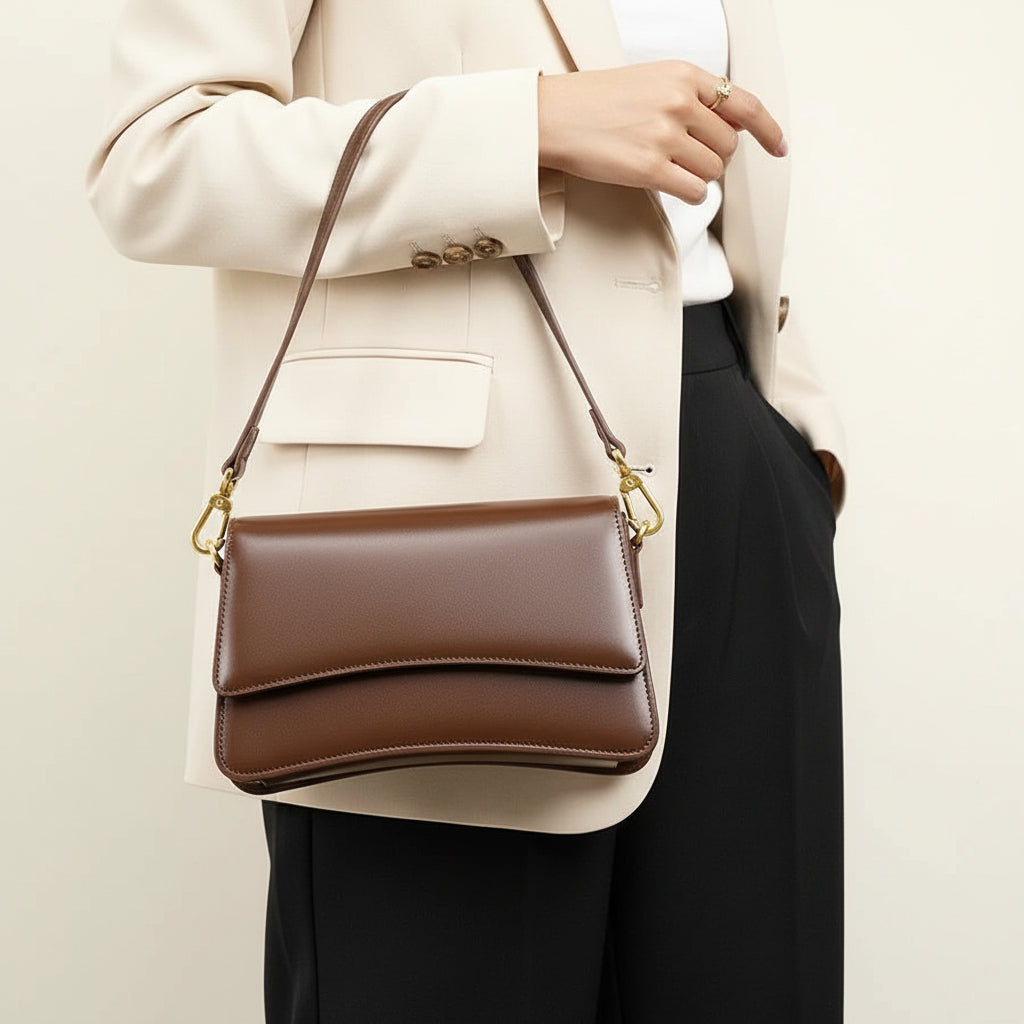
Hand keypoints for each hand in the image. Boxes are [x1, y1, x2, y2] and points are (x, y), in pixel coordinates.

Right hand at [537, 59, 786, 204]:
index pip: (744, 104)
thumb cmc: (594, 101)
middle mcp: (679, 102)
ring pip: (713, 171)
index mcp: (683, 75)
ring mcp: (665, 136)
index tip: (778, 147)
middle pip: (728, 145)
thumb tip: (730, 125)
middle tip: (689, 158)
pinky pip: (694, 191)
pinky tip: (673, 185)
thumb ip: (691, 96)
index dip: (768, 130)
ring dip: (700, 177)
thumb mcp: (651, 80)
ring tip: (673, 169)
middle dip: (715, 157)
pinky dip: (690, 194)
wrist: (554, 116)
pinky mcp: (650, 169)